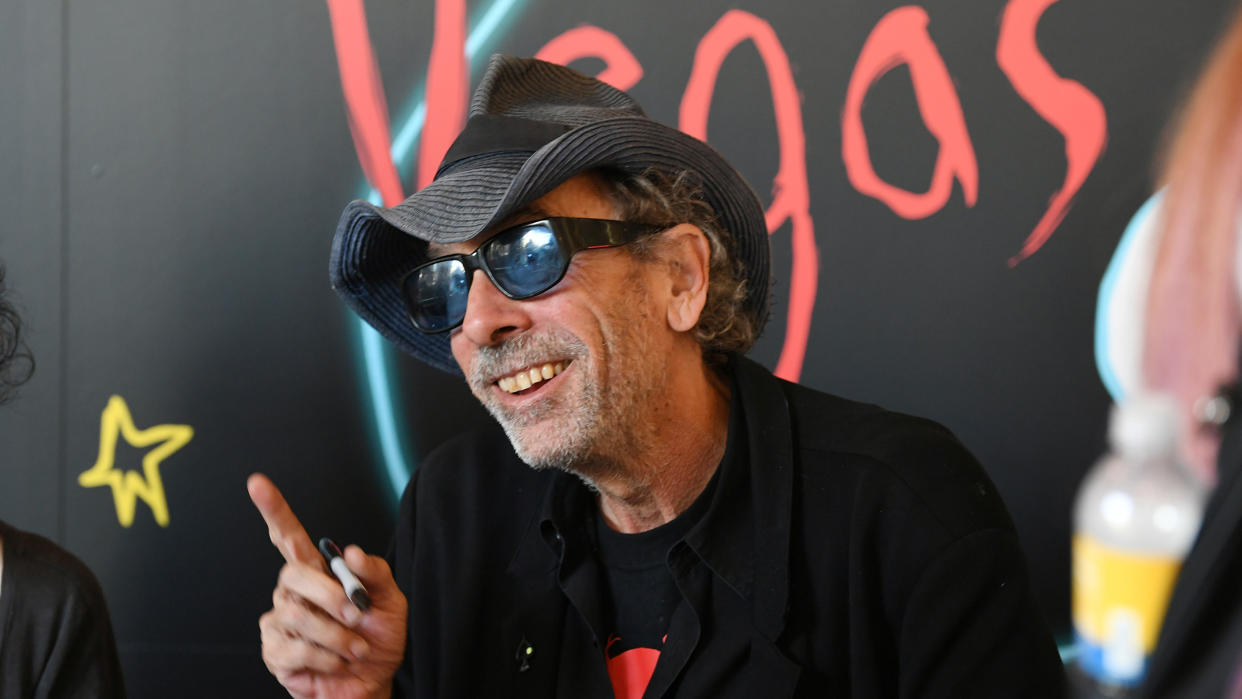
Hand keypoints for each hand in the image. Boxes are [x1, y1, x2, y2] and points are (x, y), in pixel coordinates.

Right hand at [249, 473, 407, 698]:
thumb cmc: (379, 636)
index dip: (274, 510)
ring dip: (336, 634)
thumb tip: (349, 551)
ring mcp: (280, 622)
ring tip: (355, 646)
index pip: (288, 536)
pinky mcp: (276, 653)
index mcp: (318, 572)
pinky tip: (338, 662)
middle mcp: (293, 592)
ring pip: (296, 615)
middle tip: (357, 614)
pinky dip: (327, 658)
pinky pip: (295, 649)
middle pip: (293, 574)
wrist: (375, 680)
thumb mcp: (391, 600)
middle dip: (329, 595)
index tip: (258, 484)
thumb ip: (375, 573)